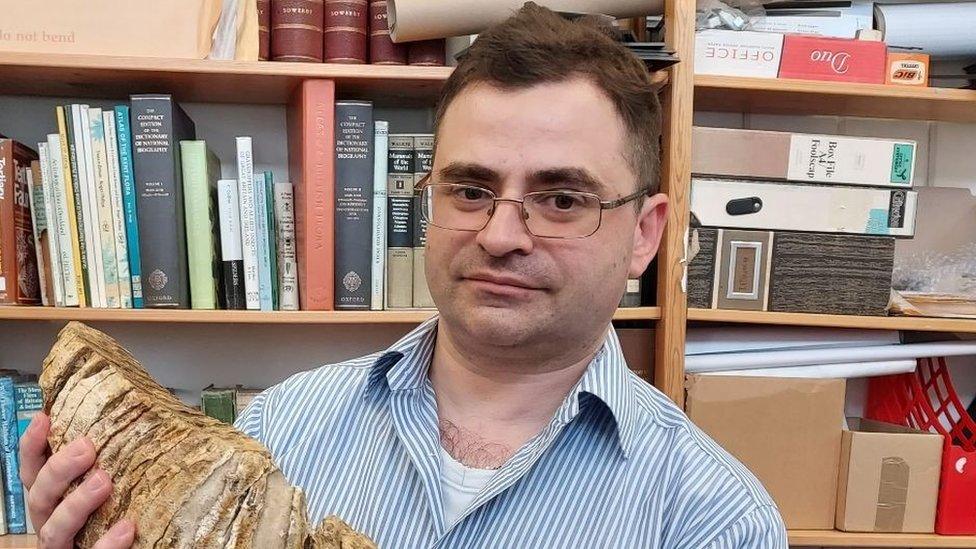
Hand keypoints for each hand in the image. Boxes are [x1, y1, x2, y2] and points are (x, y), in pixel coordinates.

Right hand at [19, 412, 135, 548]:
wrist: (125, 547)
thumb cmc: (113, 514)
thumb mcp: (104, 484)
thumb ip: (106, 462)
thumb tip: (136, 420)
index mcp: (53, 500)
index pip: (32, 471)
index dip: (32, 446)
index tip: (44, 419)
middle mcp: (51, 521)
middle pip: (39, 496)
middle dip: (59, 469)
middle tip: (87, 448)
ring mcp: (64, 546)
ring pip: (54, 529)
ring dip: (76, 504)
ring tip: (103, 481)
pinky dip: (106, 544)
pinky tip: (126, 527)